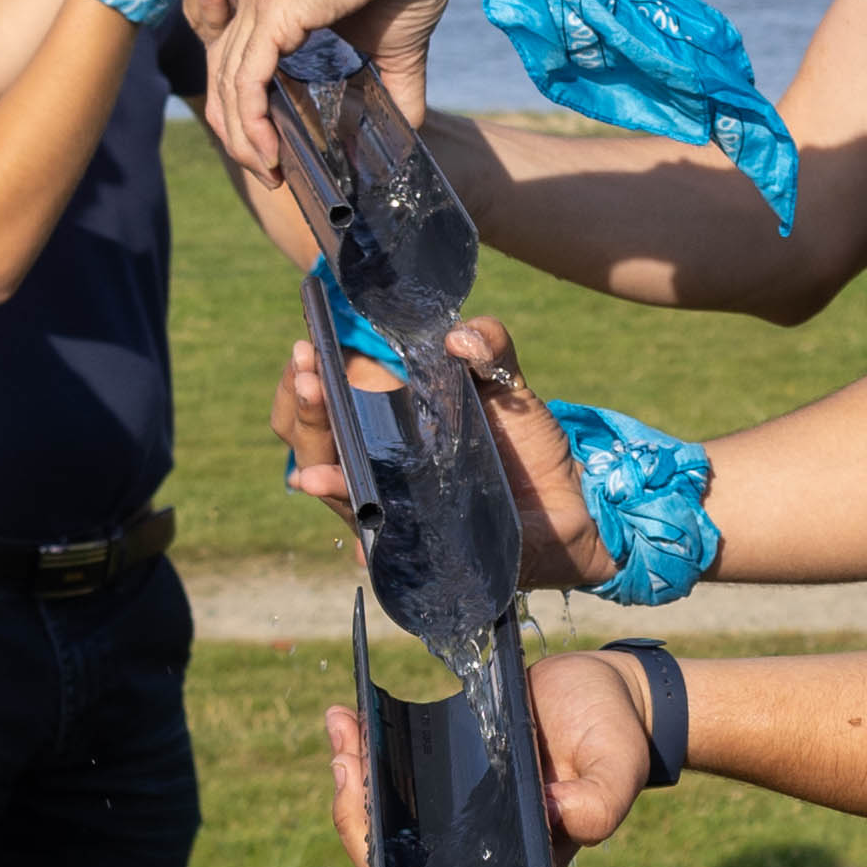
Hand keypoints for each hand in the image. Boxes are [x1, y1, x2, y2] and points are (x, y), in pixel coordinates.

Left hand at [204, 0, 489, 176]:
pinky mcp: (274, 10)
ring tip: (270, 172)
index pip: (240, 64)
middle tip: (270, 174)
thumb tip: (408, 132)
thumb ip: (394, 90)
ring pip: (227, 84)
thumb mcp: (398, 46)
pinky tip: (270, 152)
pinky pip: (245, 80)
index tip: (276, 154)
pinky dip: (251, 122)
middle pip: (223, 79)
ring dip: (243, 138)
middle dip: (239, 135)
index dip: (249, 115)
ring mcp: (259, 1)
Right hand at [268, 316, 615, 592]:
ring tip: (312, 399)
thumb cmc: (525, 445)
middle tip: (306, 370)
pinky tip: (317, 477)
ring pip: (324, 467)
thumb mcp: (508, 384)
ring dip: (311, 433)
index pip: (329, 387)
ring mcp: (385, 493)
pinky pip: (357, 516)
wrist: (563, 509)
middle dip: (304, 398)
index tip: (307, 347)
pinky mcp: (402, 531)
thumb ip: (490, 346)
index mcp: (391, 411)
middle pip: (315, 429)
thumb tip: (460, 335)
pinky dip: (336, 493)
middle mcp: (377, 453)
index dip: (310, 368)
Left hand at [322, 647, 659, 866]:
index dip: (389, 854)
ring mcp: (458, 806)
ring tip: (343, 725)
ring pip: (389, 809)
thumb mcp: (618, 769)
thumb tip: (554, 813)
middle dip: (355, 807)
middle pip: (397, 850)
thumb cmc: (615, 737)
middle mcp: (475, 843)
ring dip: (354, 771)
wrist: (609, 691)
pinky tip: (353, 716)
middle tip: (345, 755)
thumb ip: (598, 803)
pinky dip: (370, 745)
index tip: (366, 803)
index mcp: (508, 864)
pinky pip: (398, 770)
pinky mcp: (448, 768)